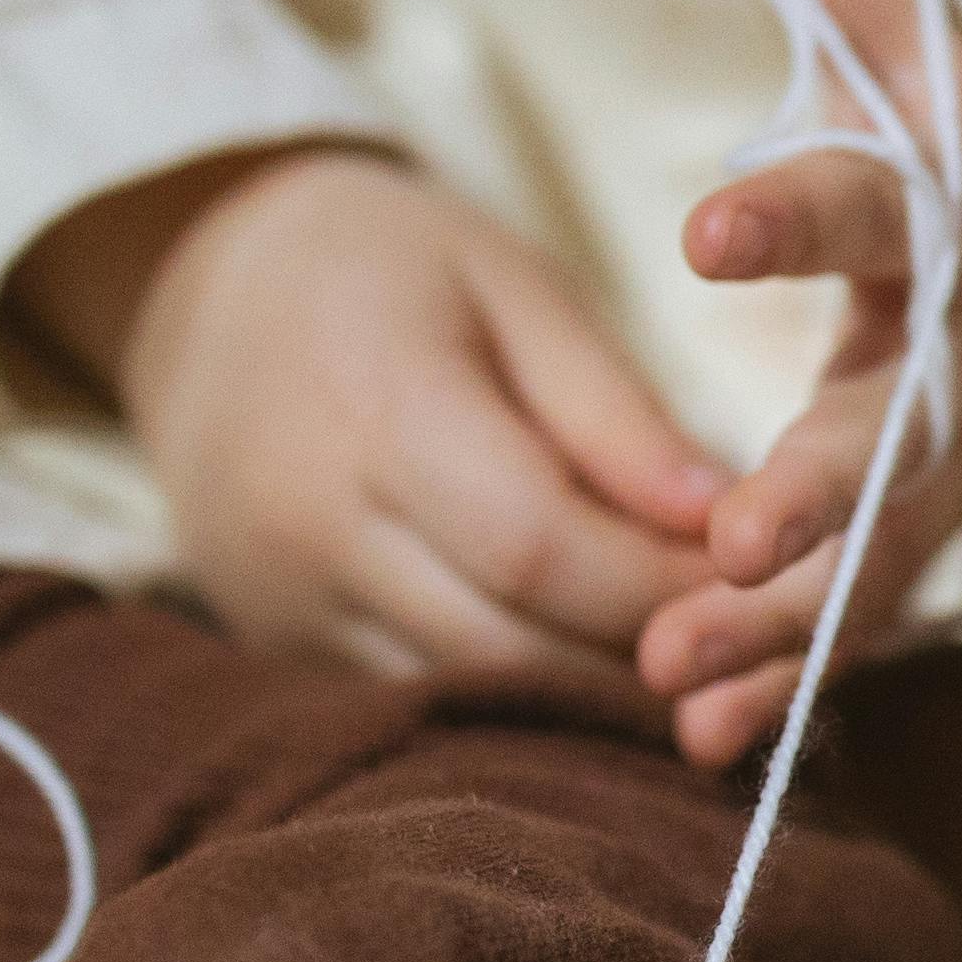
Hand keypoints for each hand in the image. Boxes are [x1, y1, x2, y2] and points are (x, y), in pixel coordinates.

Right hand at [22, 146, 724, 687]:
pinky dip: (513, 689)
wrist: (206, 294)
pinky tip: (581, 649)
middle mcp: (311, 527)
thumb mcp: (515, 285)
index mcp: (375, 408)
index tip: (756, 575)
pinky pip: (417, 697)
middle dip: (642, 651)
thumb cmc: (389, 265)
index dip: (662, 583)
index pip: (539, 548)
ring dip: (586, 688)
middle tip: (741, 626)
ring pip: (467, 694)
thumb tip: (720, 522)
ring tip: (680, 642)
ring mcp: (282, 603)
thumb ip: (615, 411)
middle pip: (508, 646)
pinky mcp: (278, 647)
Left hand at [626, 0, 961, 769]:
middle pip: (893, 432)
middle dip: (816, 493)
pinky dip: (779, 692)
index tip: (703, 222)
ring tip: (666, 671)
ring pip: (869, 562)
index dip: (793, 210)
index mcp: (948, 225)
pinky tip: (688, 744)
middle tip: (729, 538)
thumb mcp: (917, 39)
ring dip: (776, 627)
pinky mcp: (913, 548)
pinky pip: (850, 630)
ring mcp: (942, 473)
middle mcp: (958, 365)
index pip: (870, 204)